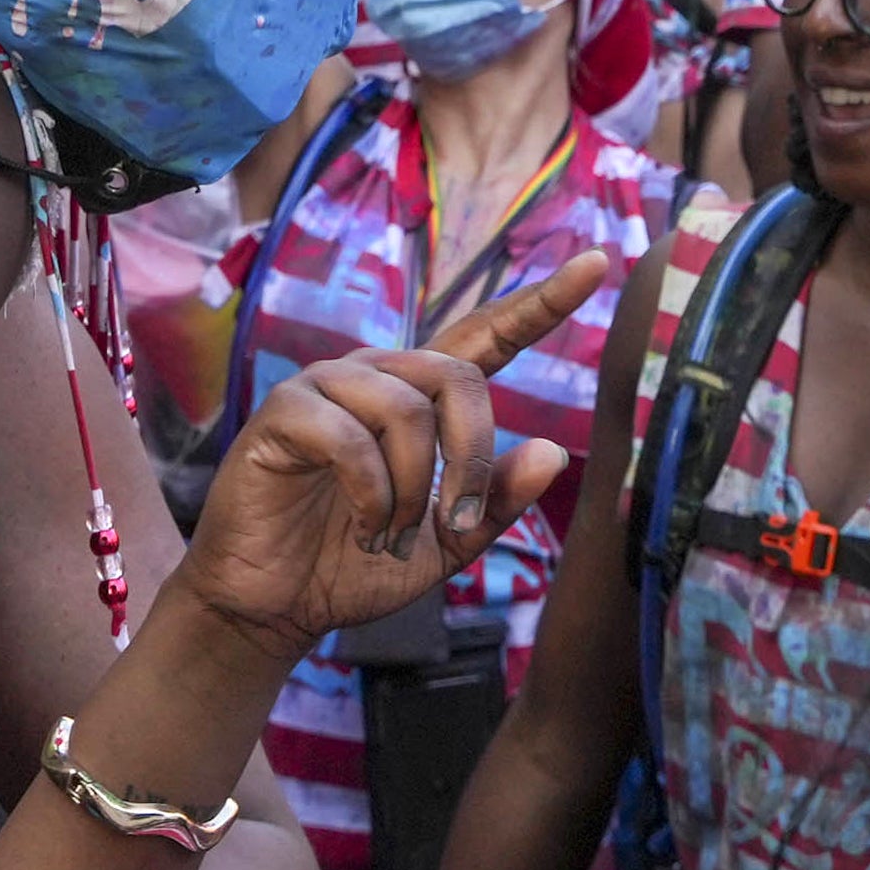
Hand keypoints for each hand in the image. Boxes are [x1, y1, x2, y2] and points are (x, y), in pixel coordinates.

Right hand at [164, 260, 603, 664]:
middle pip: (458, 377)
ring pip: (407, 408)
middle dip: (472, 457)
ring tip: (392, 532)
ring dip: (416, 488)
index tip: (596, 265)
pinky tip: (364, 524)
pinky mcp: (284, 412)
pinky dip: (371, 493)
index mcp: (420, 399)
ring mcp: (326, 387)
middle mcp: (376, 377)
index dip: (541, 303)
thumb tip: (553, 451)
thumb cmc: (353, 566)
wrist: (274, 605)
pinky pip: (349, 437)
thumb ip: (496, 502)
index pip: (487, 336)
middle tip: (456, 522)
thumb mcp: (445, 545)